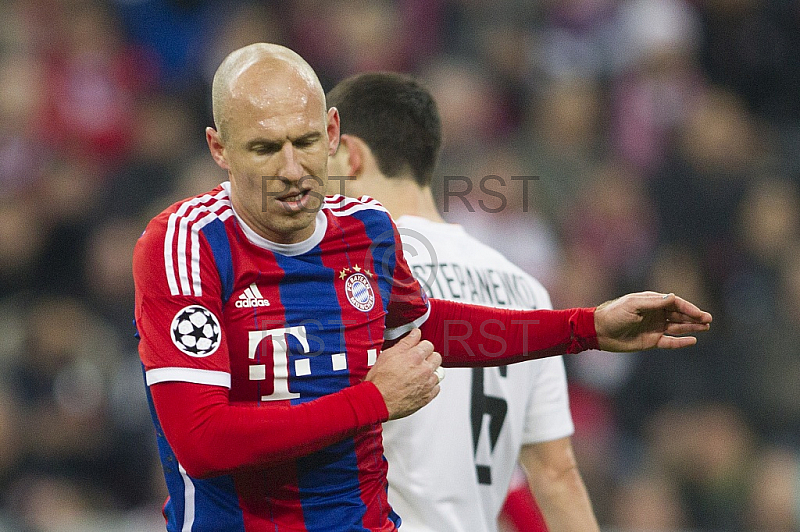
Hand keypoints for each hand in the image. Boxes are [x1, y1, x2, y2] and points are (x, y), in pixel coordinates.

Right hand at [365, 328, 441, 419]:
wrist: (378, 401)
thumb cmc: (380, 380)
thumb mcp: (388, 354)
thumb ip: (406, 342)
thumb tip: (415, 333)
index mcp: (416, 357)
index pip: (428, 345)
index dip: (421, 346)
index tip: (417, 350)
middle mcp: (425, 370)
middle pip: (436, 358)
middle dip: (428, 358)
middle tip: (418, 362)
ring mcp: (427, 384)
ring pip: (438, 373)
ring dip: (431, 372)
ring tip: (419, 374)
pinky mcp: (427, 397)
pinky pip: (436, 388)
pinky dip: (431, 386)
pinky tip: (420, 385)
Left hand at [594, 292, 711, 351]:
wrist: (600, 331)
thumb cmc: (615, 314)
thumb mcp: (633, 305)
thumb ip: (654, 303)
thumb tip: (673, 297)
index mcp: (651, 302)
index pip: (674, 303)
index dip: (688, 307)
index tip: (699, 313)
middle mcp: (655, 314)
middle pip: (679, 314)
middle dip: (694, 316)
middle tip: (709, 319)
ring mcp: (654, 327)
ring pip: (677, 327)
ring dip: (691, 327)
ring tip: (706, 327)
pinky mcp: (651, 341)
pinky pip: (670, 341)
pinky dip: (681, 341)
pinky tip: (692, 340)